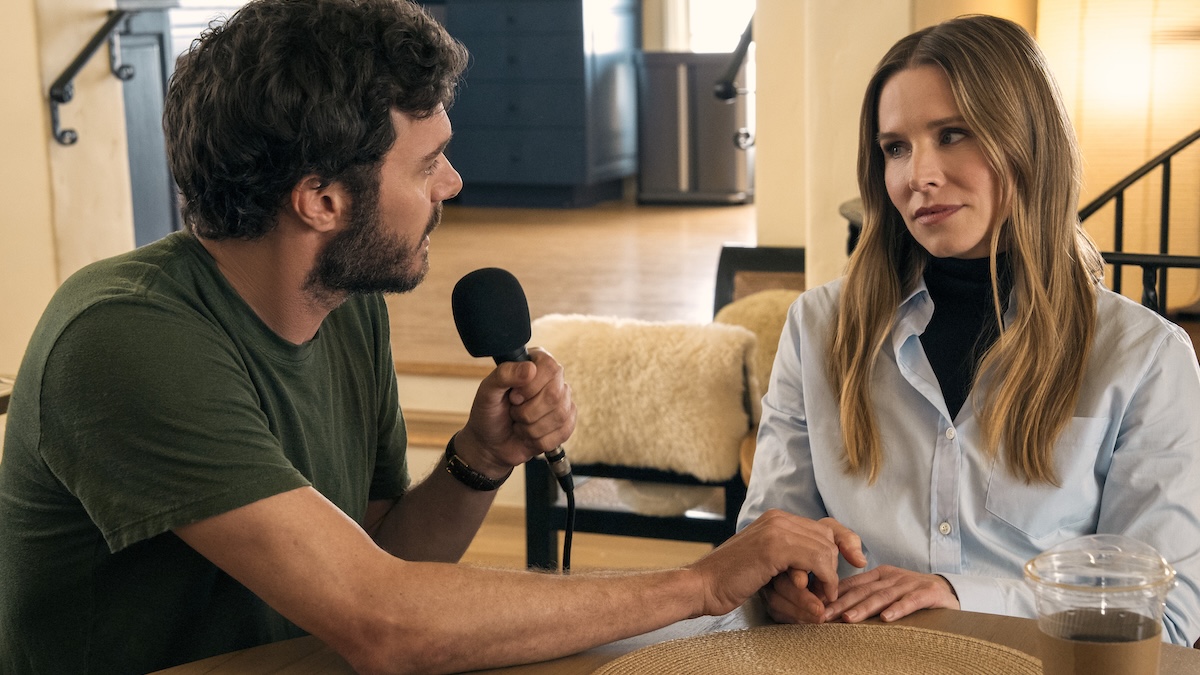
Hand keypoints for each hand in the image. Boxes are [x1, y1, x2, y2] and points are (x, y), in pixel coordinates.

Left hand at [456, 347, 575, 476]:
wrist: (491, 443)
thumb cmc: (489, 413)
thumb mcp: (487, 392)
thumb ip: (504, 375)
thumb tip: (530, 369)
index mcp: (536, 363)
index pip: (549, 367)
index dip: (530, 386)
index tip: (513, 397)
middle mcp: (554, 380)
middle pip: (555, 394)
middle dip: (527, 412)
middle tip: (513, 412)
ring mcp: (563, 401)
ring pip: (559, 415)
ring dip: (531, 427)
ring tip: (519, 423)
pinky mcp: (567, 423)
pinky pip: (563, 432)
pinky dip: (539, 440)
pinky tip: (529, 435)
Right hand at [687, 511, 865, 617]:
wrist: (703, 586)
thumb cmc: (732, 580)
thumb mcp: (766, 562)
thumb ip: (791, 556)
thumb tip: (829, 561)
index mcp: (776, 518)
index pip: (826, 524)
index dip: (847, 539)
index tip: (859, 560)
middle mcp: (778, 518)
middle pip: (829, 536)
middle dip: (835, 565)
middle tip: (828, 592)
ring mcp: (776, 529)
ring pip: (825, 548)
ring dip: (829, 577)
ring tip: (822, 597)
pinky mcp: (774, 546)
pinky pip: (817, 559)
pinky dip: (824, 579)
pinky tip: (816, 593)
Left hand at [821, 565, 958, 623]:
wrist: (948, 591)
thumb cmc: (911, 594)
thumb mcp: (886, 591)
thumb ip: (866, 595)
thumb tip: (835, 609)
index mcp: (878, 575)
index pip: (851, 585)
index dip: (832, 595)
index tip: (814, 607)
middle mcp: (891, 577)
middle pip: (862, 591)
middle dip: (840, 604)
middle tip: (823, 616)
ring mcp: (909, 583)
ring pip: (882, 596)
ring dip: (864, 608)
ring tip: (848, 619)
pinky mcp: (927, 592)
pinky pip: (910, 601)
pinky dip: (897, 609)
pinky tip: (886, 618)